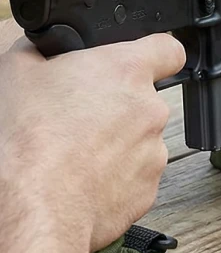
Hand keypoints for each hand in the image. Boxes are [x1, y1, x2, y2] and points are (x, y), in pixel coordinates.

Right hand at [0, 20, 184, 250]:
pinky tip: (83, 180)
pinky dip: (115, 177)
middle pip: (145, 99)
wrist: (35, 206)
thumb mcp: (18, 72)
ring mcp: (154, 151)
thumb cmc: (27, 139)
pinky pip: (135, 176)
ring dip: (116, 144)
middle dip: (119, 106)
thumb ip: (44, 50)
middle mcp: (151, 109)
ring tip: (75, 154)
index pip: (169, 49)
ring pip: (140, 140)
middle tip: (80, 118)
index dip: (156, 54)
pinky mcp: (149, 189)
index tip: (142, 63)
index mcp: (127, 71)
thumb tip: (45, 46)